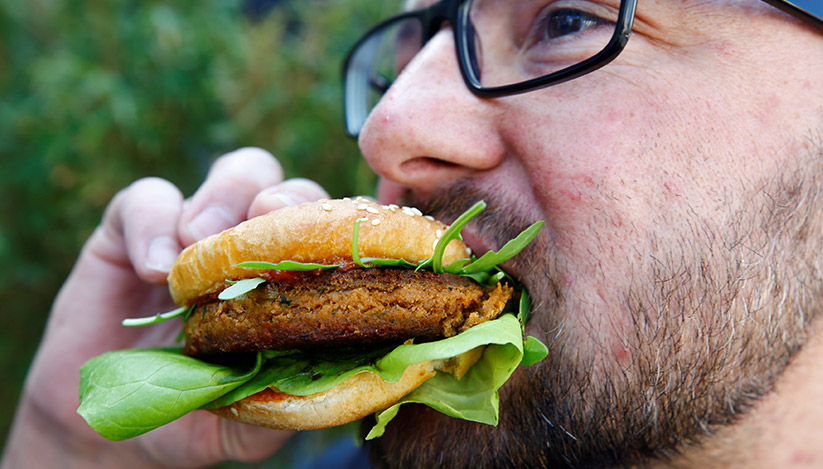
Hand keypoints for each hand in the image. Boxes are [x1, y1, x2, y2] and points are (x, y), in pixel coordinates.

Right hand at [2, 148, 328, 467]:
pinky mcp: (132, 230)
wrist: (110, 431)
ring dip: (227, 199)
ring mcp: (197, 232)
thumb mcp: (250, 423)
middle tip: (268, 223)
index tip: (338, 259)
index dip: (343, 233)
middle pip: (294, 192)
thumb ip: (288, 397)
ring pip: (239, 172)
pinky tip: (154, 270)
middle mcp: (255, 249)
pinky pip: (148, 197)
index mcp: (294, 284)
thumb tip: (341, 375)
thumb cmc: (196, 418)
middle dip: (287, 202)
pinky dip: (153, 223)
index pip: (334, 237)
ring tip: (200, 244)